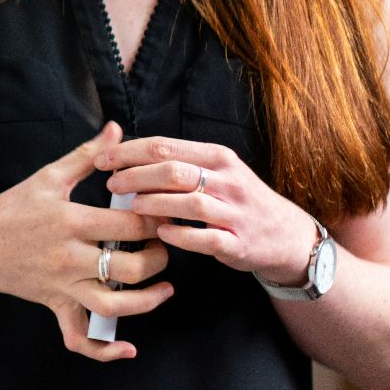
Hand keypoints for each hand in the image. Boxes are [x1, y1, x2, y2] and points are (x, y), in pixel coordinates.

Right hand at [0, 121, 171, 360]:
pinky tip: (128, 348)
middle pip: (131, 268)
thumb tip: (116, 130)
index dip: (157, 220)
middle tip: (166, 245)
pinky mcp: (56, 306)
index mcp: (69, 221)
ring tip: (165, 287)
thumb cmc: (11, 208)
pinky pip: (80, 338)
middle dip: (159, 258)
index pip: (129, 225)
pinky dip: (104, 351)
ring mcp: (62, 286)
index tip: (168, 212)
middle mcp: (68, 258)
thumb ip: (87, 155)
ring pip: (115, 306)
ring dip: (148, 301)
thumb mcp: (47, 177)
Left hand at [96, 136, 316, 283]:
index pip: (165, 147)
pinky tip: (160, 232)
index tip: (102, 159)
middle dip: (136, 176)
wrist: (287, 235)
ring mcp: (235, 213)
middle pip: (173, 171)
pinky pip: (206, 238)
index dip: (129, 152)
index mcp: (217, 157)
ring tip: (131, 206)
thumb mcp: (217, 171)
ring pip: (189, 202)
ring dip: (154, 203)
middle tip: (111, 184)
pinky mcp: (238, 243)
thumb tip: (127, 154)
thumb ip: (179, 161)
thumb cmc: (238, 199)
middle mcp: (228, 181)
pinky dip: (180, 235)